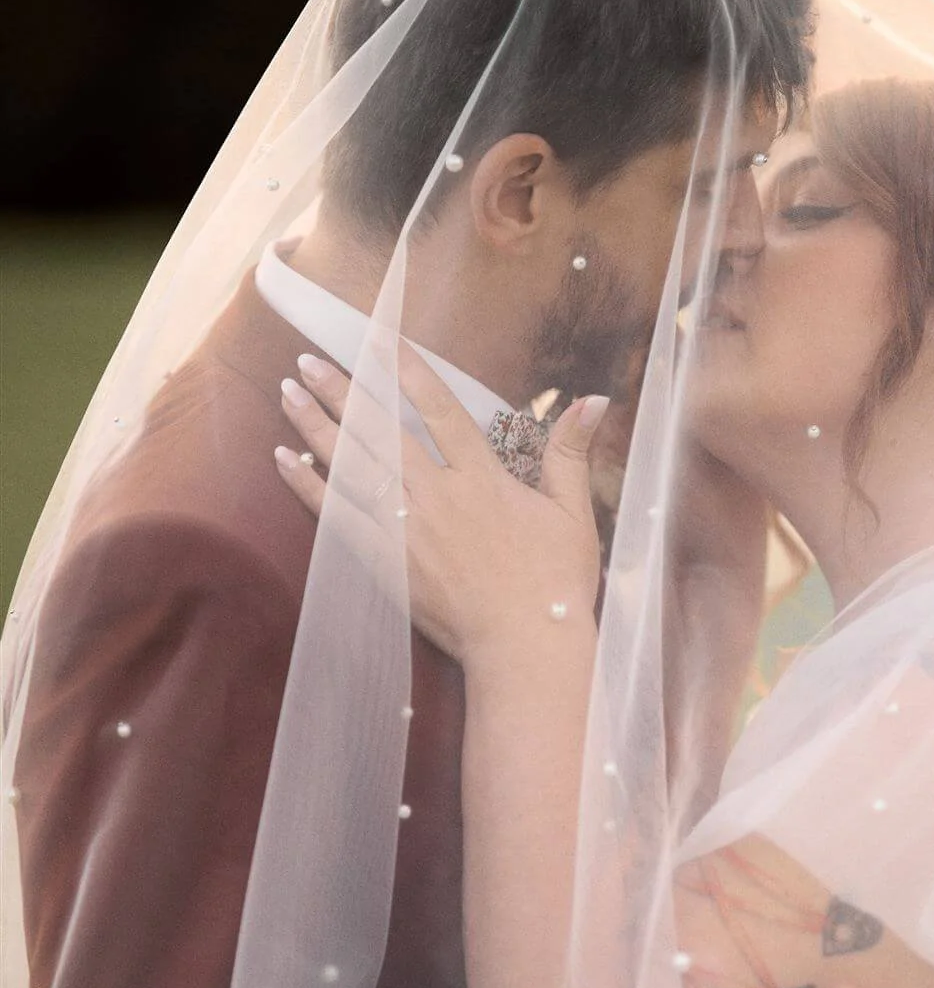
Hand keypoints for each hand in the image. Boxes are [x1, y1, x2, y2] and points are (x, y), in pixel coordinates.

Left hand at [273, 350, 607, 664]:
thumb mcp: (574, 513)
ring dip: (316, 428)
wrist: (525, 647)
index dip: (409, 372)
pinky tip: (285, 461)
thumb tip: (594, 399)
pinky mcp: (387, 564)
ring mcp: (407, 530)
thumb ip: (570, 452)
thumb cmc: (555, 583)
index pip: (441, 411)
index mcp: (482, 479)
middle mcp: (438, 496)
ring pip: (352, 467)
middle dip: (341, 391)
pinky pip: (338, 518)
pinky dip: (309, 488)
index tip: (380, 340)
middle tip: (306, 361)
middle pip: (380, 431)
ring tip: (287, 393)